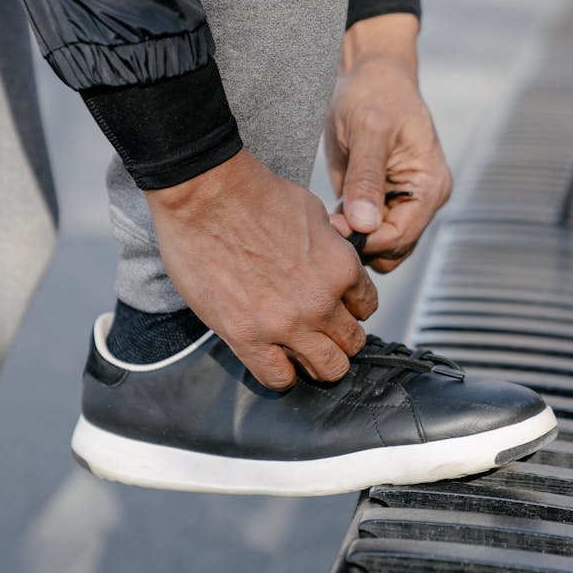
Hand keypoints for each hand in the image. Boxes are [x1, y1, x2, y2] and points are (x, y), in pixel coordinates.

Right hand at [146, 150, 377, 388]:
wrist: (205, 193)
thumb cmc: (254, 193)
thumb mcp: (314, 211)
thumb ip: (331, 247)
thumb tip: (335, 259)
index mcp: (341, 267)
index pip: (367, 307)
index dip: (350, 307)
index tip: (335, 305)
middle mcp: (320, 301)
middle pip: (352, 344)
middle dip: (338, 338)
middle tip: (319, 330)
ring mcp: (284, 324)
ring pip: (327, 369)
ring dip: (316, 360)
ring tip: (299, 348)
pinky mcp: (246, 336)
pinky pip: (278, 379)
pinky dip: (282, 374)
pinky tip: (274, 357)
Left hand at [325, 13, 451, 272]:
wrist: (371, 74)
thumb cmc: (374, 94)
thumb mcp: (367, 131)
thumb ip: (365, 179)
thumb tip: (364, 225)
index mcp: (429, 186)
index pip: (401, 236)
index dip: (366, 239)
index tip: (332, 226)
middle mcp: (422, 201)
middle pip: (393, 250)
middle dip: (361, 243)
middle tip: (327, 221)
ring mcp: (403, 202)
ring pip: (379, 246)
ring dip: (353, 238)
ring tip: (328, 215)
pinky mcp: (382, 200)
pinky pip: (368, 231)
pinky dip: (349, 228)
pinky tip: (330, 211)